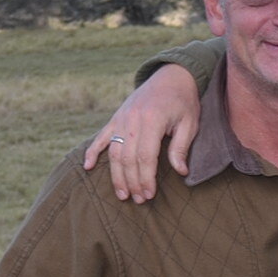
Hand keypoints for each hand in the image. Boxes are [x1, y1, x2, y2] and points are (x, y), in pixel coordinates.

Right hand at [82, 66, 202, 201]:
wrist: (171, 76)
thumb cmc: (183, 102)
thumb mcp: (189, 123)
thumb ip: (181, 147)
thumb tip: (181, 172)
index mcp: (152, 120)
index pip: (145, 157)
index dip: (147, 178)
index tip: (150, 194)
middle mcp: (132, 120)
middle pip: (128, 159)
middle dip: (133, 182)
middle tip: (139, 200)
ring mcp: (121, 118)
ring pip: (114, 152)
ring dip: (117, 176)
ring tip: (123, 194)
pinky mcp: (116, 118)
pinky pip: (101, 137)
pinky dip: (92, 152)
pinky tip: (88, 168)